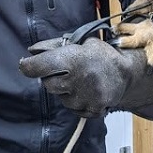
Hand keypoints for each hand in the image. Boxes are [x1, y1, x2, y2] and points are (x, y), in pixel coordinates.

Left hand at [19, 34, 152, 120]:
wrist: (127, 72)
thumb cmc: (99, 54)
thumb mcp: (79, 43)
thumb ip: (54, 46)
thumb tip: (31, 51)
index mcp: (73, 59)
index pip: (39, 67)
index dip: (28, 66)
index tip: (26, 65)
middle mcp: (78, 80)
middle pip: (47, 84)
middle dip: (51, 77)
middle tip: (64, 70)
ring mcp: (85, 98)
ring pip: (59, 97)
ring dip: (64, 89)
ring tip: (80, 80)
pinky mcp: (91, 110)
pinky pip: (71, 108)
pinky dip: (74, 100)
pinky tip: (86, 90)